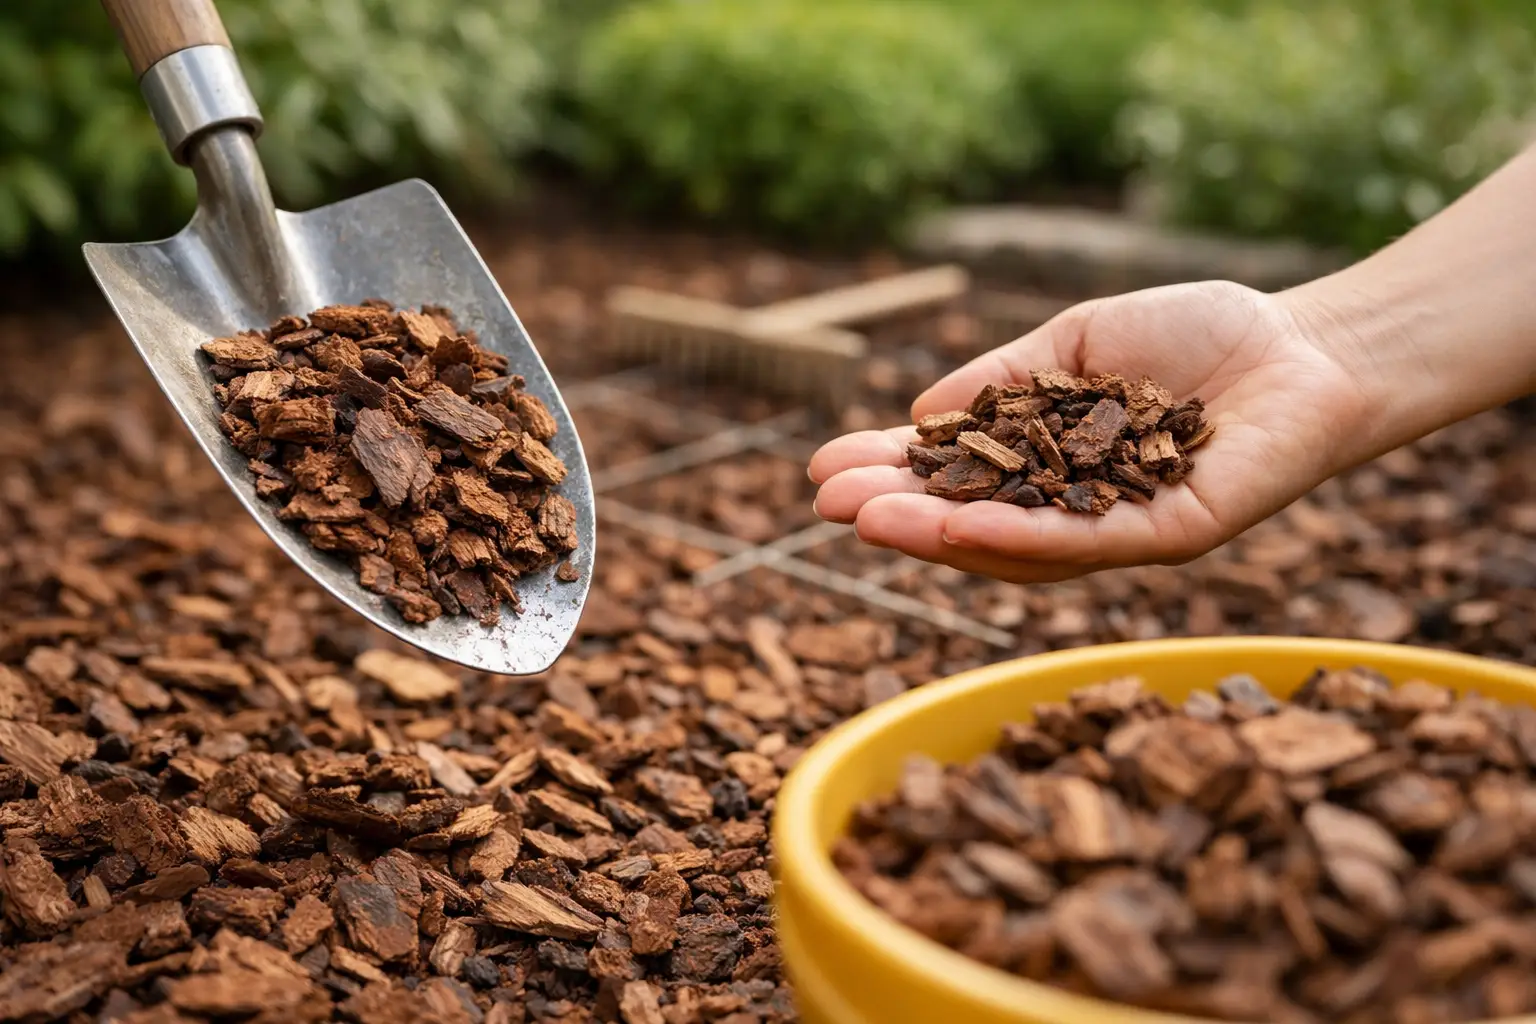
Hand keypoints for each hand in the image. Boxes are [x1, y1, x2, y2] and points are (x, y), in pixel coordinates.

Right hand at [809, 280, 1377, 582]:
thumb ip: (1003, 377)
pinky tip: (958, 527)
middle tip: (824, 504)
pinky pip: (1084, 544)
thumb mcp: (1075, 342)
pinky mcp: (1170, 536)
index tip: (823, 466)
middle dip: (897, 512)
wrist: (1306, 343)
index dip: (890, 473)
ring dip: (937, 535)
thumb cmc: (1196, 334)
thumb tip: (920, 410)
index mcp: (1049, 464)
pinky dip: (1018, 538)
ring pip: (1015, 546)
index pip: (957, 476)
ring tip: (869, 518)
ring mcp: (1119, 530)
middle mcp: (1075, 509)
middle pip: (972, 522)